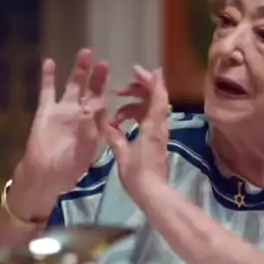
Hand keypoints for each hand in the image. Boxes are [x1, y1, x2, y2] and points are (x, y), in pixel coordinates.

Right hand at [8, 49, 109, 220]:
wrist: (45, 177)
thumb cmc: (69, 168)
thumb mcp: (89, 150)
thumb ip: (94, 130)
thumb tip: (101, 112)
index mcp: (94, 125)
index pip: (106, 104)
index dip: (111, 94)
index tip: (118, 84)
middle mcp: (80, 115)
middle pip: (92, 90)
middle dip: (99, 76)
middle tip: (106, 62)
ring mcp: (63, 111)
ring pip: (73, 86)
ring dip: (79, 70)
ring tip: (86, 53)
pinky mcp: (45, 112)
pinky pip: (47, 92)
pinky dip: (48, 77)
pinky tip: (50, 62)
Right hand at [104, 67, 170, 205]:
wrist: (153, 193)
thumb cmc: (137, 175)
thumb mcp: (122, 153)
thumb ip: (114, 134)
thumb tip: (103, 118)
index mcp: (152, 126)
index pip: (157, 95)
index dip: (149, 79)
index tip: (135, 70)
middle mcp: (160, 126)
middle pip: (155, 98)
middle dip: (138, 90)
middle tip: (119, 92)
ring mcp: (160, 133)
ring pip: (151, 109)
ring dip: (134, 105)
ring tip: (116, 115)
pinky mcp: (157, 140)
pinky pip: (149, 120)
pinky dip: (137, 116)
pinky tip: (121, 124)